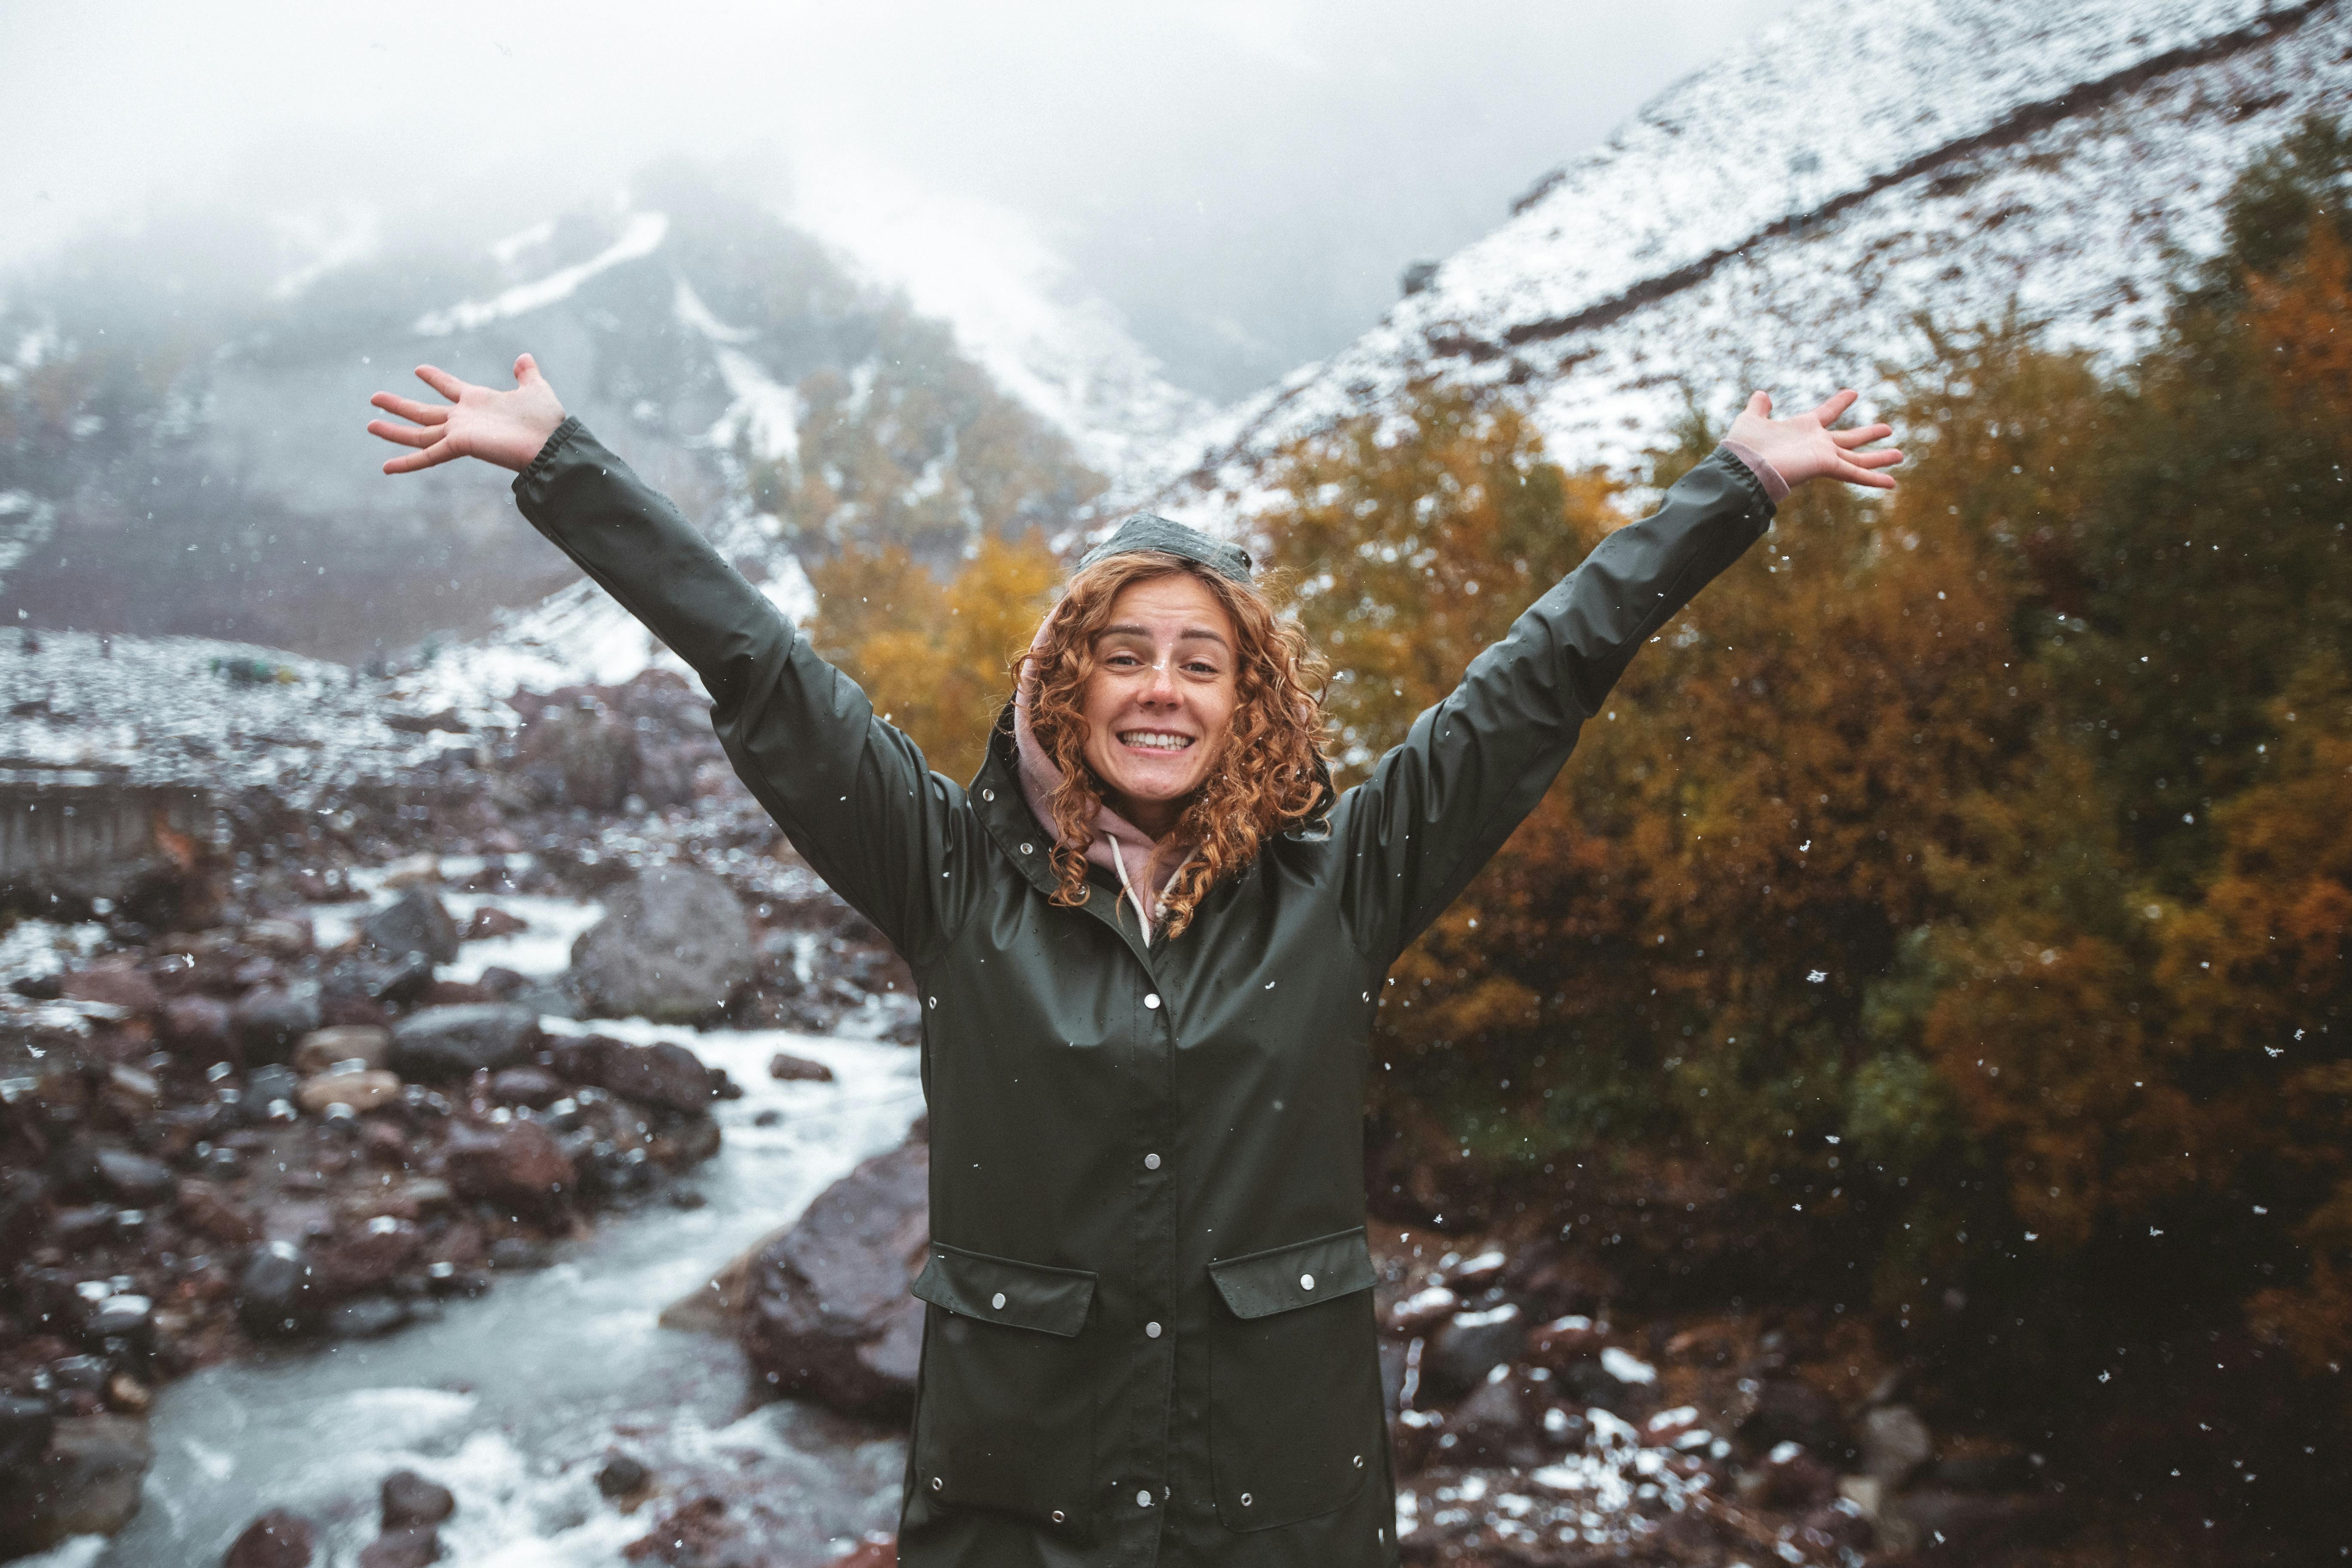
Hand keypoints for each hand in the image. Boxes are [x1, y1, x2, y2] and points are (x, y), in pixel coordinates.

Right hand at [366, 354, 565, 474]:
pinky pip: (427, 456)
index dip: (435, 378)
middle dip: (400, 405)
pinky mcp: (459, 445)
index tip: (419, 369)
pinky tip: (385, 467)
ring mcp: (459, 433)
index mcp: (478, 402)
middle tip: (374, 397)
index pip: (450, 387)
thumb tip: (524, 358)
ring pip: (419, 433)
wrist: (551, 443)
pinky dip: (407, 463)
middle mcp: (464, 419)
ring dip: (393, 430)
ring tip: (369, 424)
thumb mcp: (536, 389)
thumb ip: (527, 374)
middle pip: (425, 413)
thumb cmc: (546, 421)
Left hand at [1726, 388, 1902, 491]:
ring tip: (1900, 455)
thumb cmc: (1744, 446)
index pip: (1827, 413)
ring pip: (1857, 458)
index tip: (1853, 393)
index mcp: (1803, 429)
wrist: (1743, 466)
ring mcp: (1823, 456)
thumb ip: (1759, 408)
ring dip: (1879, 458)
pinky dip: (1873, 479)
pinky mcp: (1826, 466)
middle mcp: (1816, 444)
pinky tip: (1892, 483)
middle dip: (1868, 434)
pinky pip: (1855, 474)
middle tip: (1888, 429)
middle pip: (1849, 440)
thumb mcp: (1751, 419)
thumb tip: (1761, 394)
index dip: (1839, 403)